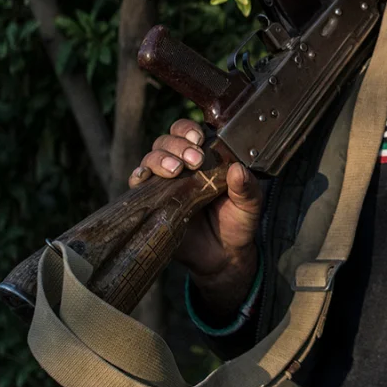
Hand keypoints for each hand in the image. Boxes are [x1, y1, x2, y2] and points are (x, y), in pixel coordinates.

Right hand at [130, 119, 260, 311]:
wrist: (222, 255)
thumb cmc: (237, 222)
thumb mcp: (249, 204)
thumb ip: (246, 187)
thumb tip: (238, 169)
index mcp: (204, 157)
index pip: (188, 132)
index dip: (188, 130)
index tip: (199, 140)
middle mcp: (181, 165)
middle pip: (166, 141)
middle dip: (177, 145)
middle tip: (194, 160)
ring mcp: (164, 183)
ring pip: (151, 157)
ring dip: (160, 159)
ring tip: (175, 171)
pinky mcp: (152, 202)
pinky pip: (137, 183)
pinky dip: (138, 175)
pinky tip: (144, 177)